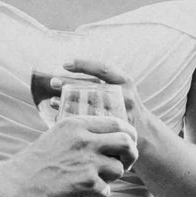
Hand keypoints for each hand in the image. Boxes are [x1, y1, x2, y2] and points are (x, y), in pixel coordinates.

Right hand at [0, 114, 137, 196]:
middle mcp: (84, 140)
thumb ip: (82, 134)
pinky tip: (81, 192)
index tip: (127, 144)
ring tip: (92, 180)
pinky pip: (106, 190)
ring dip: (110, 178)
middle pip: (127, 142)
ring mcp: (87, 162)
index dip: (128, 134)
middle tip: (124, 163)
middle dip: (130, 154)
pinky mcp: (86, 184)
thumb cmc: (35, 162)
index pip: (117, 122)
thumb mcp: (58, 135)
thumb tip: (109, 138)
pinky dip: (97, 194)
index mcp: (77, 124)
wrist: (16, 184)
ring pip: (119, 169)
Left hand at [33, 58, 156, 166]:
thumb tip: (71, 71)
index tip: (65, 63)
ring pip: (89, 107)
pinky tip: (59, 117)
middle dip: (70, 84)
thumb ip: (103, 82)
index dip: (83, 65)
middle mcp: (124, 96)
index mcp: (124, 82)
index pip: (103, 69)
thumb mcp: (122, 89)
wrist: (144, 133)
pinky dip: (73, 119)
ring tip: (51, 100)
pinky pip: (89, 123)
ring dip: (68, 103)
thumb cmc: (125, 106)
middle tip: (52, 82)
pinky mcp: (113, 130)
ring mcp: (120, 114)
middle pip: (92, 88)